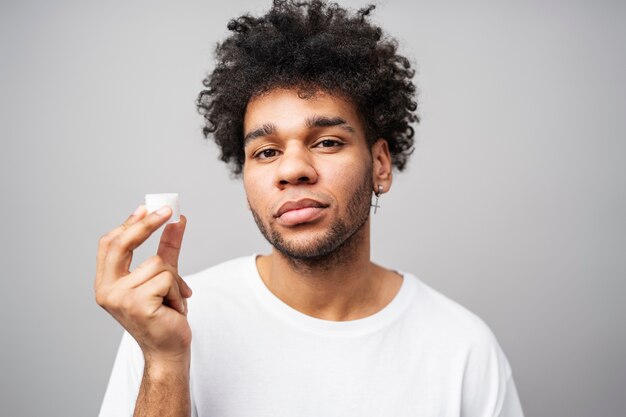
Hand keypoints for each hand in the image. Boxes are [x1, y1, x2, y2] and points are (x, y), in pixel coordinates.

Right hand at [95, 205, 191, 363]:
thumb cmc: (164, 315)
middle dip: (148, 224)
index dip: (129, 223)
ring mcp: (120, 299)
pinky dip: (178, 291)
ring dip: (175, 280)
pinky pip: (167, 279)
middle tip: (170, 211)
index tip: (148, 207)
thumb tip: (178, 220)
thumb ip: (168, 248)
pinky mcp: (138, 305)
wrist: (169, 351)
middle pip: (123, 244)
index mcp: (106, 283)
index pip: (111, 244)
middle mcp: (106, 290)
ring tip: (172, 300)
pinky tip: (174, 308)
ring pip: (158, 264)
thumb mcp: (165, 276)